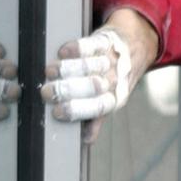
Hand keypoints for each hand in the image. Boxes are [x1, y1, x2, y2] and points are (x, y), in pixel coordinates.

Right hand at [41, 8, 158, 142]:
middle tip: (46, 92)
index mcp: (116, 98)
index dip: (76, 111)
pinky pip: (93, 45)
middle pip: (93, 86)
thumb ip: (96, 116)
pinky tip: (63, 52)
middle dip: (66, 90)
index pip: (98, 107)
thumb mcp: (111, 98)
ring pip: (90, 65)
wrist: (134, 44)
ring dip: (67, 69)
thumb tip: (85, 140)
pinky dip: (77, 48)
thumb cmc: (115, 76)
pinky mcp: (108, 40)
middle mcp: (117, 80)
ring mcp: (113, 59)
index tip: (56, 112)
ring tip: (49, 72)